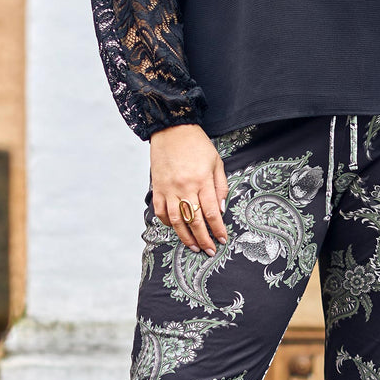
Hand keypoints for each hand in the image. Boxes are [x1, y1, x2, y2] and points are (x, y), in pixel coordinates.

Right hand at [148, 123, 228, 255]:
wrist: (171, 129)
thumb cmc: (197, 144)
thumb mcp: (216, 162)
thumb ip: (220, 186)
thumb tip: (220, 209)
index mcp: (201, 180)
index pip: (211, 212)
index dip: (217, 229)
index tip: (222, 239)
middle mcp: (185, 187)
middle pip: (194, 221)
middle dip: (204, 239)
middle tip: (210, 250)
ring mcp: (169, 189)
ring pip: (176, 220)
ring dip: (185, 237)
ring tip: (194, 247)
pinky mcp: (157, 188)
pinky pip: (161, 212)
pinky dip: (168, 223)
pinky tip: (176, 228)